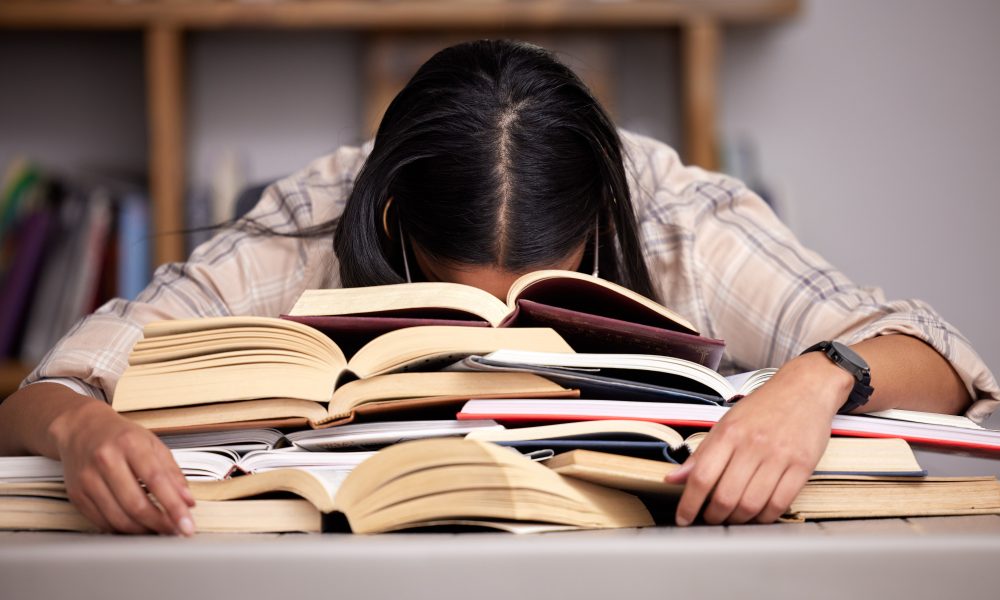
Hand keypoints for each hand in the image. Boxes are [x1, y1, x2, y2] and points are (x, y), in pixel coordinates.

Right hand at [48, 397, 195, 534]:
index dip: (174, 506)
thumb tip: (188, 501)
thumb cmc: (120, 436)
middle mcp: (106, 460)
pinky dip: (122, 530)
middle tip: (175, 532)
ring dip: (143, 531)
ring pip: (118, 518)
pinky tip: (136, 527)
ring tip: (159, 531)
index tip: (187, 524)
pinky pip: (102, 522)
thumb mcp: (153, 444)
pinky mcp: (77, 494)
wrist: (81, 429)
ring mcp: (88, 479)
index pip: (157, 481)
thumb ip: (172, 473)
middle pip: (136, 504)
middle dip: (160, 524)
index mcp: (130, 444)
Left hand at [665, 353, 852, 524]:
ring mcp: (779, 456)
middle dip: (713, 516)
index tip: (683, 518)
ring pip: (752, 504)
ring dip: (738, 519)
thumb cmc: (763, 407)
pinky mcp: (802, 465)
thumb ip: (701, 453)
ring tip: (732, 518)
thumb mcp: (726, 423)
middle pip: (726, 496)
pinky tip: (757, 514)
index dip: (689, 504)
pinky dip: (765, 517)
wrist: (805, 388)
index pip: (702, 477)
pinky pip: (780, 503)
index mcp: (729, 432)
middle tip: (710, 519)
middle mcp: (752, 444)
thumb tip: (673, 479)